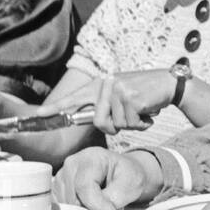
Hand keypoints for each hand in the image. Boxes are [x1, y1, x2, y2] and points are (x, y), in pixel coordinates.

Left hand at [45, 71, 175, 134]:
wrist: (170, 84)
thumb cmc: (146, 93)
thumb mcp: (122, 94)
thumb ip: (106, 104)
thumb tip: (96, 121)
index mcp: (102, 83)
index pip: (76, 96)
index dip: (57, 107)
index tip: (39, 114)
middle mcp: (108, 84)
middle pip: (99, 121)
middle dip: (114, 127)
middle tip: (130, 121)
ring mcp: (119, 90)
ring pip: (117, 125)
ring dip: (132, 125)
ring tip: (142, 112)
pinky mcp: (132, 98)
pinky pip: (131, 124)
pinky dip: (142, 124)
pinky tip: (148, 113)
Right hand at [53, 147, 161, 209]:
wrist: (124, 173)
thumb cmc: (128, 176)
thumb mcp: (131, 185)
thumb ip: (113, 199)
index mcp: (91, 157)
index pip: (84, 186)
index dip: (97, 205)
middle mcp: (72, 164)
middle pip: (74, 199)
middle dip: (93, 209)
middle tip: (110, 205)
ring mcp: (62, 175)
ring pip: (68, 206)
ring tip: (102, 202)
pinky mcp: (58, 188)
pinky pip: (64, 208)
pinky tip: (91, 203)